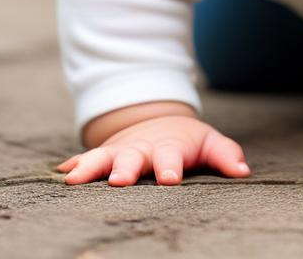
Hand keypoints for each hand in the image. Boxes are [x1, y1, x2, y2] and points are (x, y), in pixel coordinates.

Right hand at [56, 115, 250, 186]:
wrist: (159, 121)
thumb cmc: (187, 140)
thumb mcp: (210, 142)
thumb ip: (226, 156)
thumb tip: (244, 171)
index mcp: (169, 148)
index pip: (171, 158)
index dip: (171, 168)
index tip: (170, 180)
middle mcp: (141, 149)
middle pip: (132, 159)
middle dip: (124, 169)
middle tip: (118, 181)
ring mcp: (119, 151)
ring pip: (102, 158)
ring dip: (89, 168)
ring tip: (73, 181)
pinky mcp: (103, 155)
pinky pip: (84, 159)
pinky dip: (72, 166)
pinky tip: (58, 175)